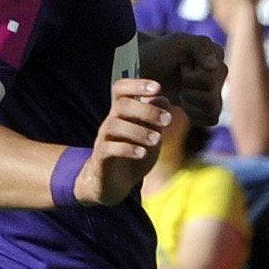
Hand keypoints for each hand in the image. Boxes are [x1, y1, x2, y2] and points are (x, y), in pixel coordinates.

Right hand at [75, 77, 171, 204]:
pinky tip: (142, 153)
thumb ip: (157, 119)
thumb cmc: (133, 156)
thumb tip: (164, 99)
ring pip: (114, 125)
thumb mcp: (151, 135)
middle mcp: (111, 123)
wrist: (113, 184)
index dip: (137, 84)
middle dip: (146, 110)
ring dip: (139, 131)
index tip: (156, 88)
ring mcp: (104, 140)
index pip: (121, 89)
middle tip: (167, 121)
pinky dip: (127, 149)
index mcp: (123, 115)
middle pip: (121, 105)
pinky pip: (109, 149)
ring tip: (156, 140)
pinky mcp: (101, 159)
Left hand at [140, 31, 224, 132]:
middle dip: (189, 91)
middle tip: (178, 82)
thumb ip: (200, 47)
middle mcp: (220, 73)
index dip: (192, 77)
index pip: (213, 78)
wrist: (144, 65)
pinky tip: (182, 103)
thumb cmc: (159, 52)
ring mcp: (215, 90)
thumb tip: (214, 67)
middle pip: (212, 97)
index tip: (181, 67)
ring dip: (191, 103)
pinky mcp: (206, 105)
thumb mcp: (177, 42)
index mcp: (217, 56)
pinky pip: (210, 119)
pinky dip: (195, 115)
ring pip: (213, 110)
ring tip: (179, 92)